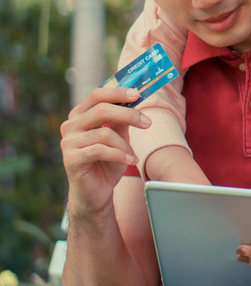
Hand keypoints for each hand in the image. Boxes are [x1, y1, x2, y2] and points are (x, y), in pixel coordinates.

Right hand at [60, 87, 149, 214]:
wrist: (96, 193)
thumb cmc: (108, 163)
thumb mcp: (119, 138)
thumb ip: (122, 120)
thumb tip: (135, 99)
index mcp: (80, 116)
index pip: (97, 95)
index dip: (117, 93)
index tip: (138, 94)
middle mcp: (71, 126)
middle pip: (101, 110)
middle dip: (128, 114)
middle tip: (147, 122)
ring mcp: (68, 142)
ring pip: (104, 133)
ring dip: (124, 145)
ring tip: (133, 155)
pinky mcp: (71, 159)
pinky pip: (100, 150)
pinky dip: (119, 155)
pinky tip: (130, 161)